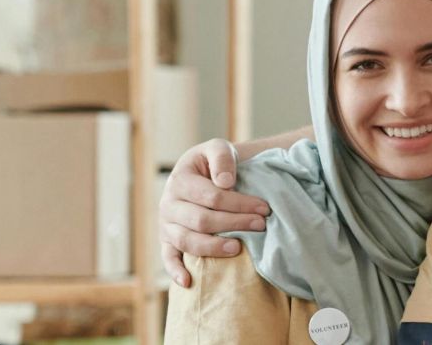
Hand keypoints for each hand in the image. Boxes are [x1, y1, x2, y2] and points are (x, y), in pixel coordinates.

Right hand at [159, 138, 271, 286]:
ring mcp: (166, 225)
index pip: (211, 197)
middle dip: (234, 224)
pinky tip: (189, 282)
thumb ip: (222, 158)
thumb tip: (225, 182)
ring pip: (187, 241)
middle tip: (261, 225)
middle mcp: (168, 204)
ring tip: (238, 248)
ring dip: (213, 247)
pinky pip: (167, 258)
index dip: (239, 204)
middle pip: (202, 220)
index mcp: (179, 180)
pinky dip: (175, 271)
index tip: (265, 208)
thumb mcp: (217, 149)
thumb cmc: (212, 163)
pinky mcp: (167, 241)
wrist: (199, 172)